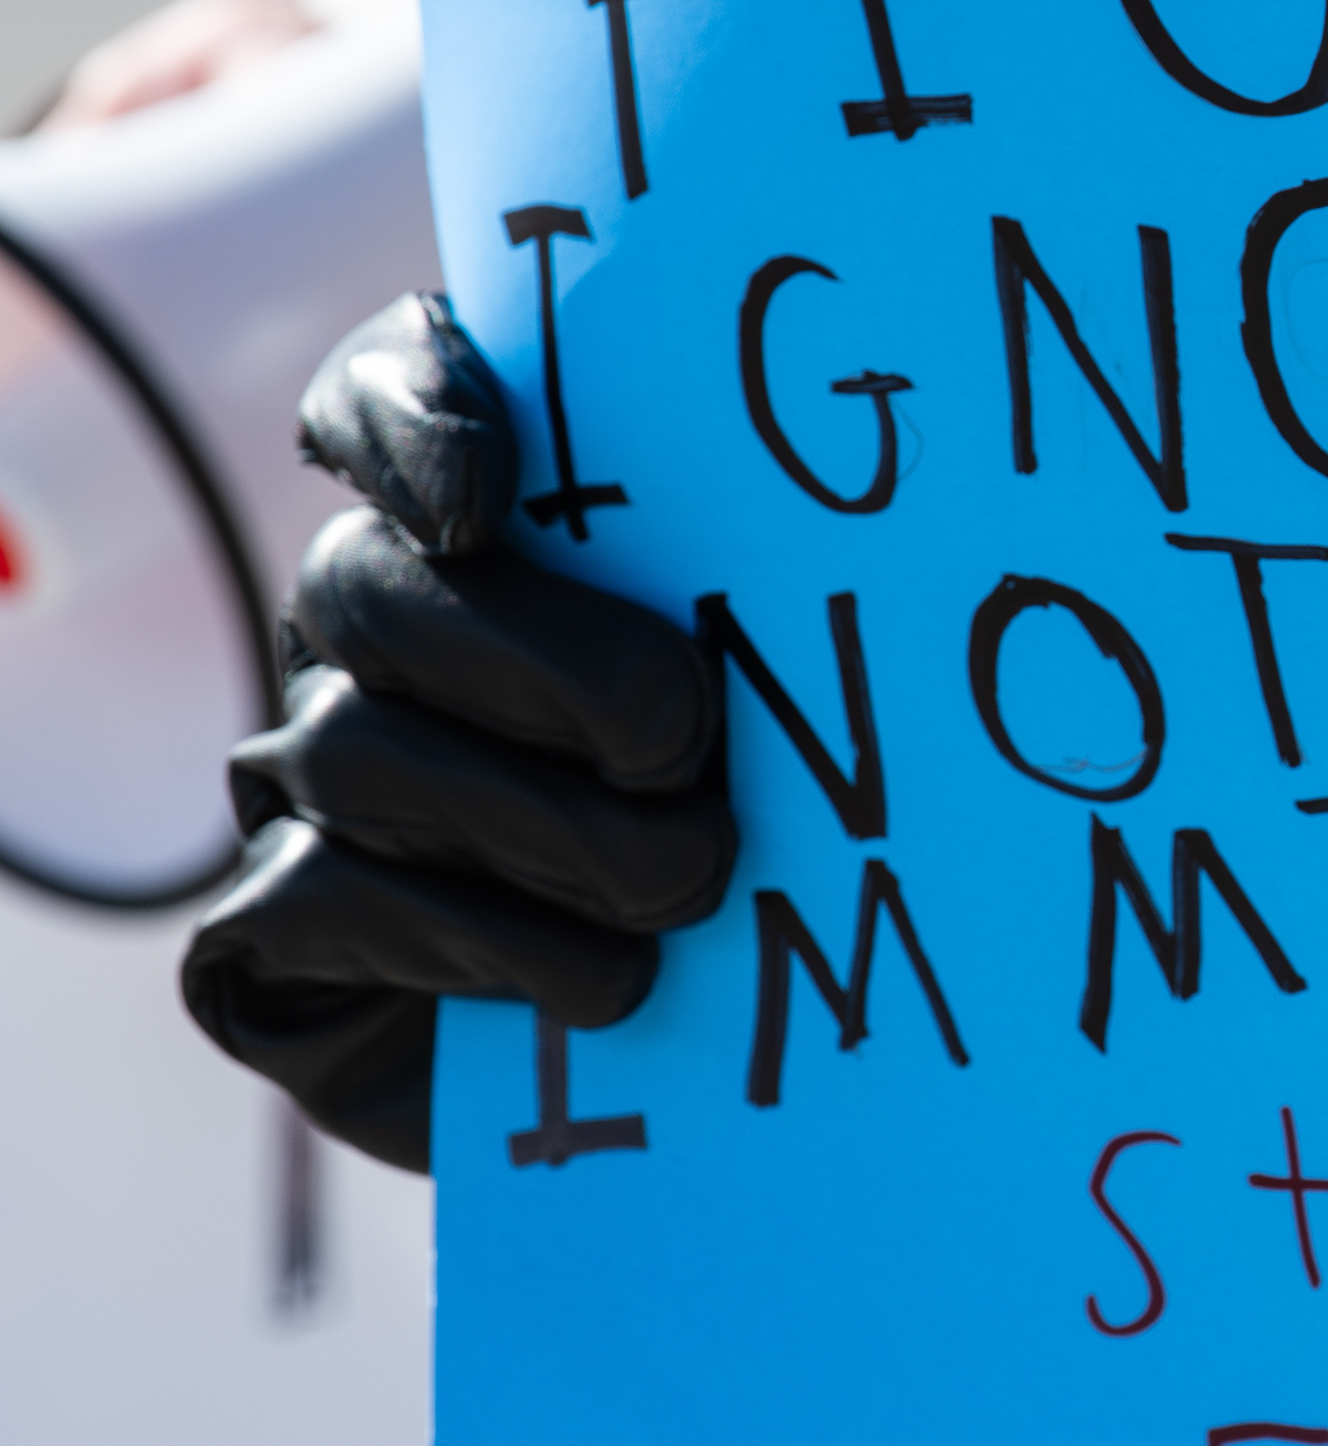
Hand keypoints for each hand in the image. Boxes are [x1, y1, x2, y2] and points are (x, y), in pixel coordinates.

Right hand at [181, 295, 731, 1169]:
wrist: (719, 1055)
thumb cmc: (786, 827)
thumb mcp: (810, 685)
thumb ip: (802, 583)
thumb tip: (936, 509)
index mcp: (475, 534)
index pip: (388, 390)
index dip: (411, 415)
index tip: (488, 496)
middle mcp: (360, 639)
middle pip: (364, 586)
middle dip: (545, 670)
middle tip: (689, 749)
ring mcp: (297, 785)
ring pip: (357, 756)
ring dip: (553, 836)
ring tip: (691, 887)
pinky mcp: (272, 940)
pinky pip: (323, 901)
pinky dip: (487, 942)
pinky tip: (607, 978)